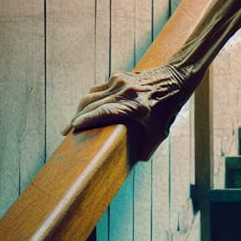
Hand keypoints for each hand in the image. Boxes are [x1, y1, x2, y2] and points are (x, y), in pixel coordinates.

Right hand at [63, 63, 192, 160]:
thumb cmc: (168, 109)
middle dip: (76, 118)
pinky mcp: (118, 76)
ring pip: (91, 95)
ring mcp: (120, 81)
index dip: (87, 120)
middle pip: (92, 104)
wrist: (175, 78)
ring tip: (73, 123)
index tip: (72, 128)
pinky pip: (98, 89)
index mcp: (135, 106)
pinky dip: (90, 100)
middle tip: (65, 132)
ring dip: (80, 109)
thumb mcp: (160, 133)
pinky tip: (86, 110)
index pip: (104, 111)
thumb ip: (146, 149)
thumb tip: (133, 164)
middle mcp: (125, 91)